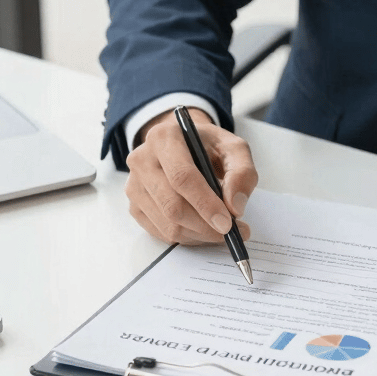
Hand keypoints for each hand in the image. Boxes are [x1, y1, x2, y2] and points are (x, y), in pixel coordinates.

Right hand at [125, 107, 257, 244]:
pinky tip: (203, 229)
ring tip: (221, 229)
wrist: (186, 147)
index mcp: (165, 138)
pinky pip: (161, 233)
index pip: (182, 177)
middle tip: (232, 232)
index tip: (227, 223)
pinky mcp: (135, 206)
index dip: (205, 204)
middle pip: (172, 206)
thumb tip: (235, 207)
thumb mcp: (234, 149)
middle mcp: (142, 159)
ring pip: (167, 224)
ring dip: (200, 234)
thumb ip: (242, 173)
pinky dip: (188, 237)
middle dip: (206, 226)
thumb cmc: (209, 147)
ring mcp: (134, 185)